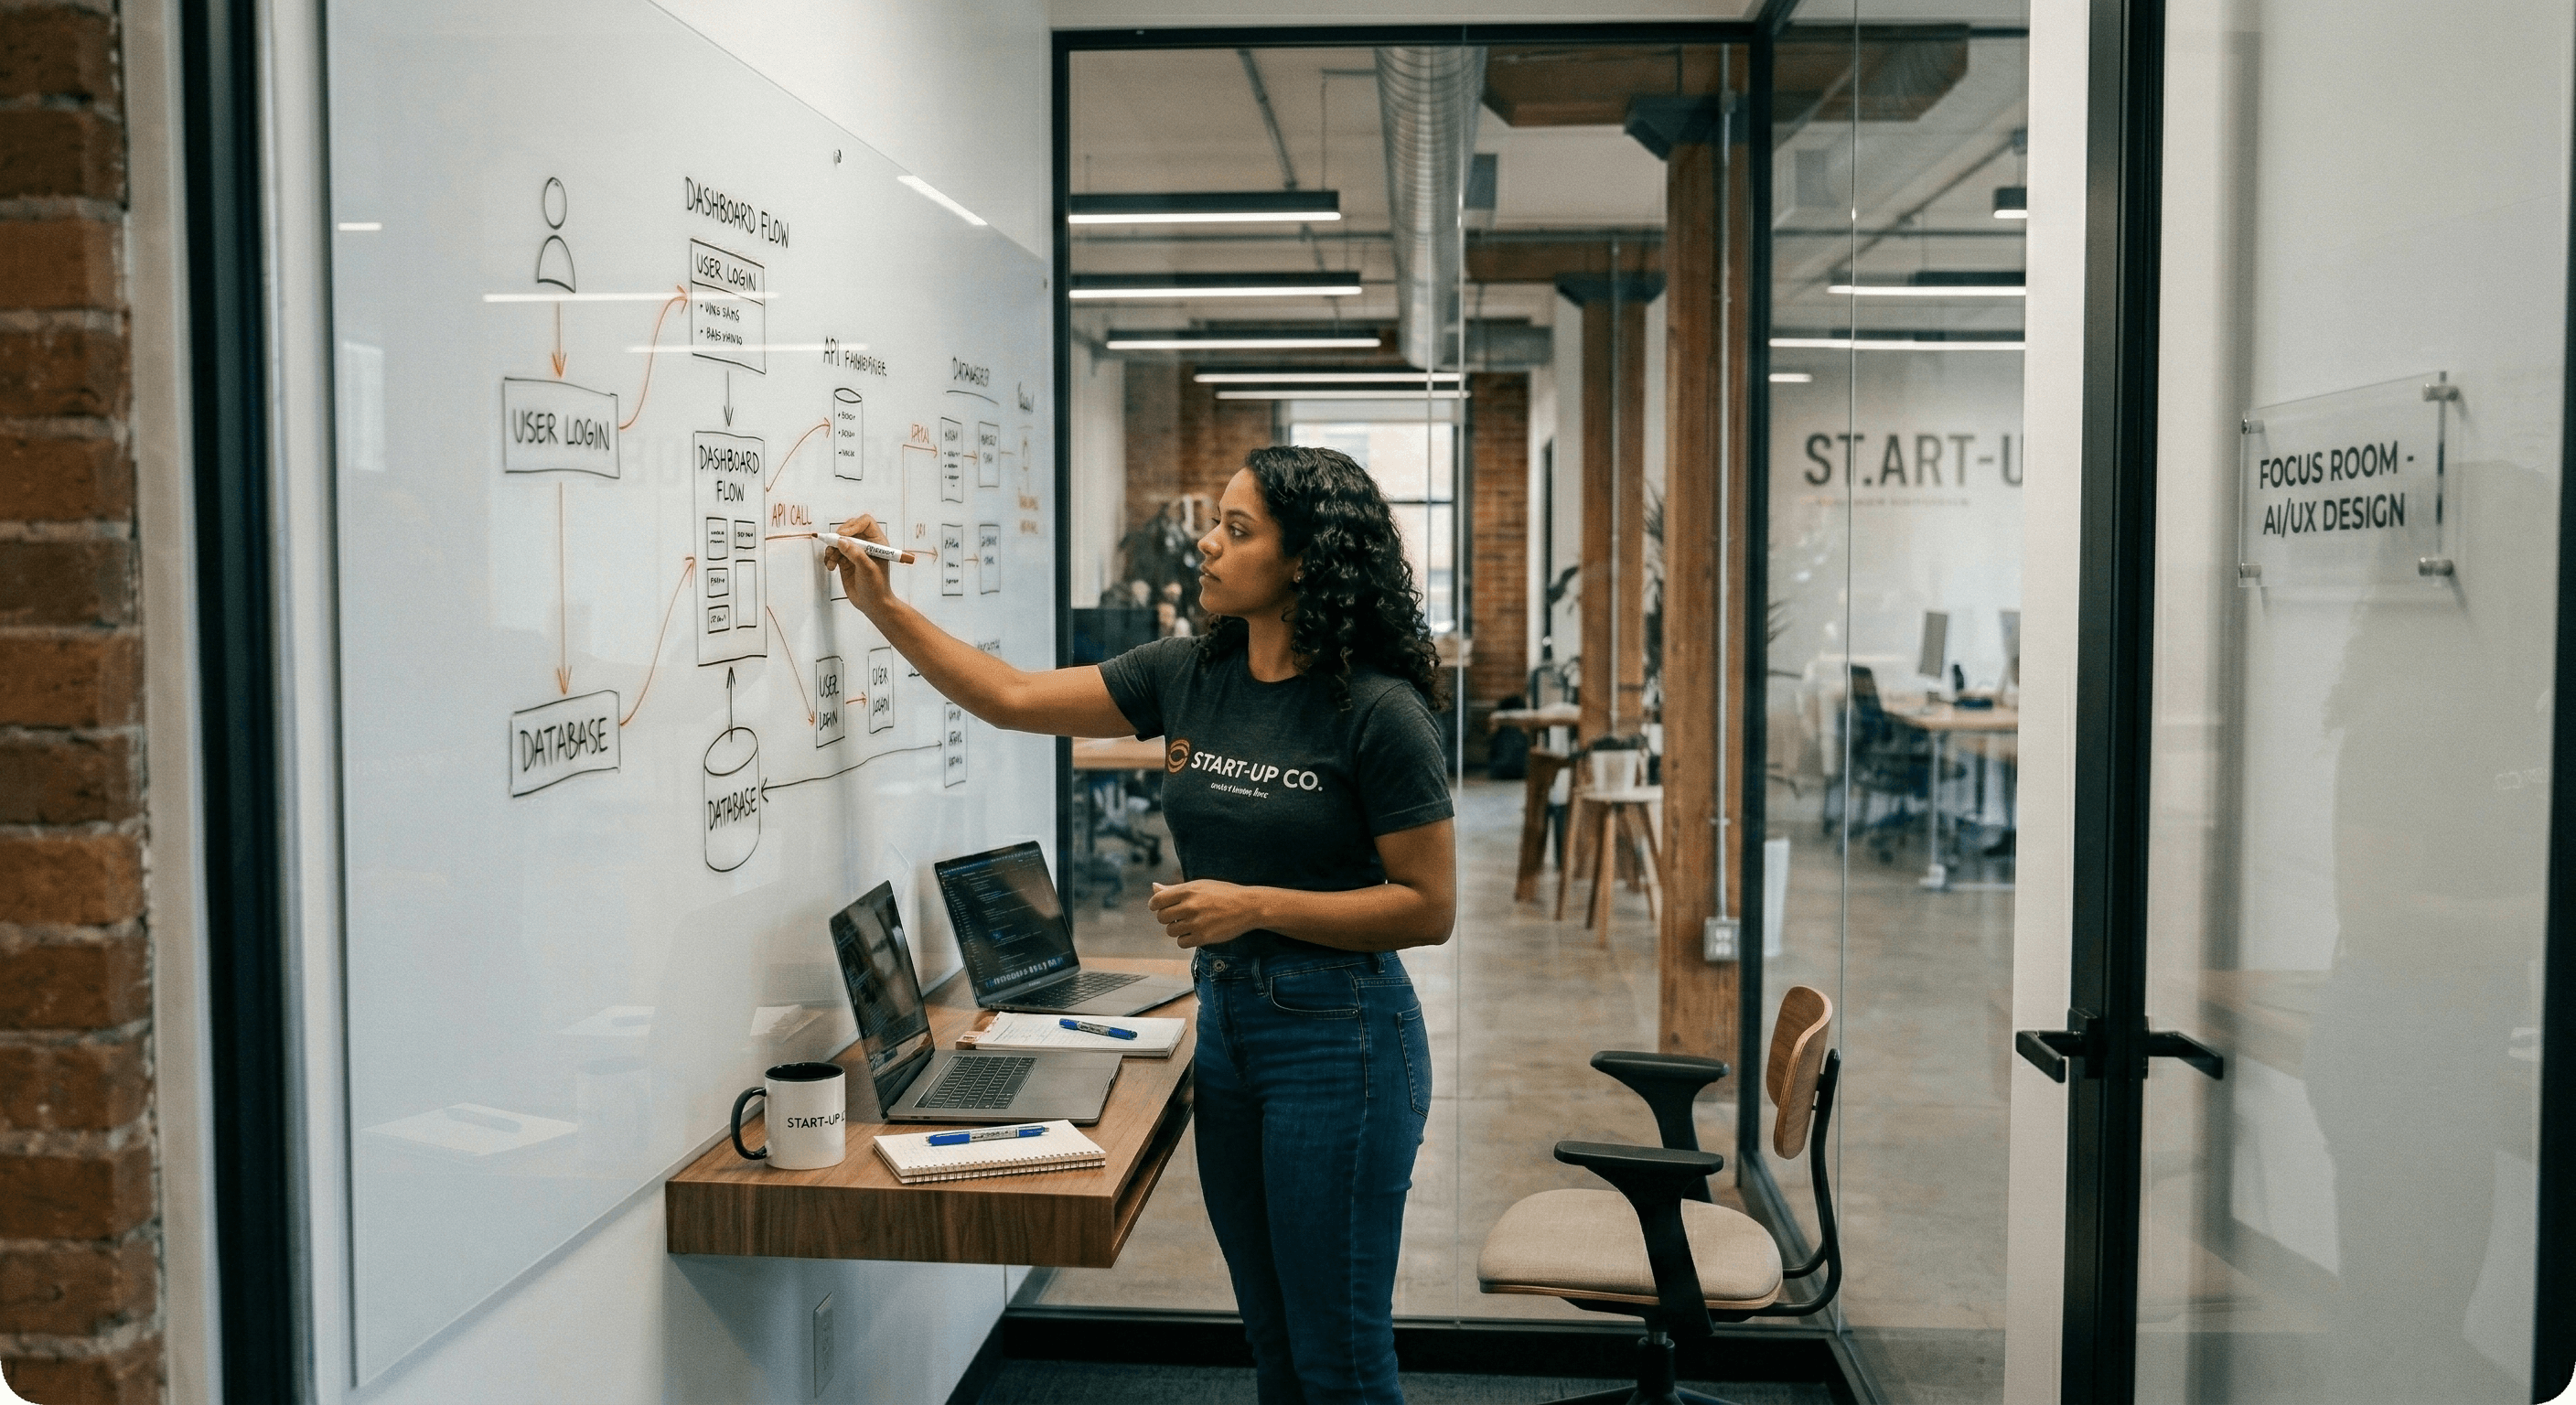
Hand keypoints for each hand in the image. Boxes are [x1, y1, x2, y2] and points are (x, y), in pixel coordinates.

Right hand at [828, 514, 895, 613]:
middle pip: (849, 528)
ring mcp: (855, 552)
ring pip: (839, 540)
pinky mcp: (845, 560)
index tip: (843, 535)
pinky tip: (830, 566)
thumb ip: (855, 554)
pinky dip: (829, 557)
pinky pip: (833, 552)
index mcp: (877, 542)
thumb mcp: (868, 569)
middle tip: (833, 546)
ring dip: (831, 549)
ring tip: (831, 561)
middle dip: (839, 537)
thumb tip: (841, 541)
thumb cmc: (876, 587)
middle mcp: (866, 544)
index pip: (865, 522)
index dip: (853, 525)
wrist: (871, 604)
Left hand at [1148, 880, 1265, 948]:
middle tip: (1179, 916)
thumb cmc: (1222, 894)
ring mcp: (1196, 922)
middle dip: (1167, 918)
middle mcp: (1190, 906)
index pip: (1157, 901)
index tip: (1160, 908)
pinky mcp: (1203, 937)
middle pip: (1161, 917)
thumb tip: (1153, 887)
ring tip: (1190, 924)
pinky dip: (1185, 940)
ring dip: (1177, 929)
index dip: (1155, 906)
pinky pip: (1181, 943)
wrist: (1248, 906)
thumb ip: (1175, 889)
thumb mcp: (1199, 885)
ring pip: (1170, 931)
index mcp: (1187, 890)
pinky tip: (1195, 933)